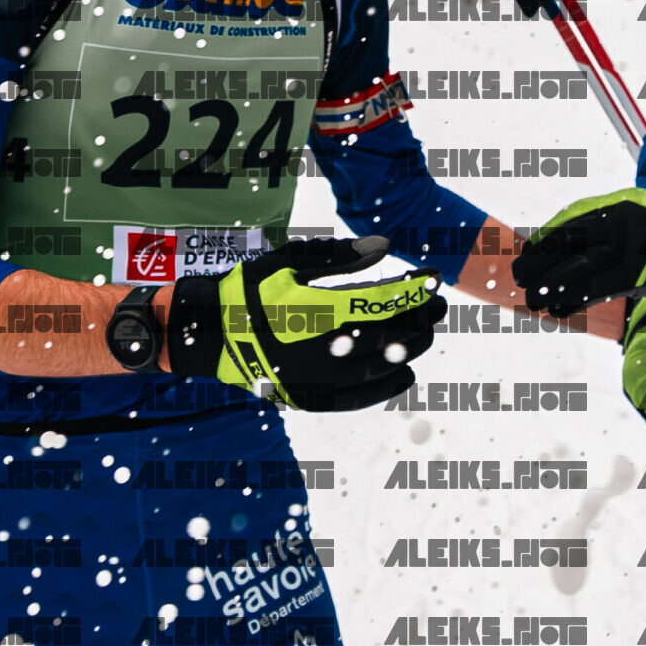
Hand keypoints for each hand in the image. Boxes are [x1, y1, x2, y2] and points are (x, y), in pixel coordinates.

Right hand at [164, 235, 438, 411]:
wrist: (207, 333)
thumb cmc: (250, 289)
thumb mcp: (289, 261)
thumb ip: (339, 257)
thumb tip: (385, 248)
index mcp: (318, 308)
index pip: (382, 299)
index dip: (413, 290)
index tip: (433, 280)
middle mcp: (322, 347)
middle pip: (388, 335)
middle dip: (419, 319)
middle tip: (438, 308)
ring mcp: (315, 377)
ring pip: (380, 367)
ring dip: (410, 349)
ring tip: (427, 336)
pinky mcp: (307, 397)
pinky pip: (358, 398)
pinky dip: (386, 387)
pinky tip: (406, 374)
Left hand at [511, 188, 645, 317]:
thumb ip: (620, 229)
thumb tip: (588, 246)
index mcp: (619, 207)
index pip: (570, 221)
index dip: (546, 239)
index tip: (528, 251)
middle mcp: (618, 224)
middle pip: (567, 244)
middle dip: (539, 262)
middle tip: (518, 275)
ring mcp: (628, 248)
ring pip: (576, 268)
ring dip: (549, 285)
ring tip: (531, 298)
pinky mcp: (638, 274)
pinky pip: (596, 288)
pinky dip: (572, 300)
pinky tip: (556, 310)